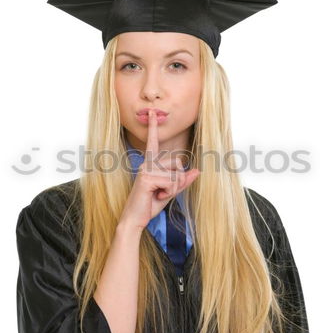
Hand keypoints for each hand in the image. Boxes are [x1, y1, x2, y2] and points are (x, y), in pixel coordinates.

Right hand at [119, 109, 200, 230]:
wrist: (134, 219)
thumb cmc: (150, 204)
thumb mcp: (170, 192)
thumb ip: (182, 181)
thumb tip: (197, 170)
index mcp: (150, 164)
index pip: (153, 143)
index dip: (153, 127)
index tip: (152, 112)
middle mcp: (147, 164)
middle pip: (178, 164)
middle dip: (178, 181)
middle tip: (164, 192)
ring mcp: (146, 170)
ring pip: (176, 175)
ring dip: (173, 190)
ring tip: (158, 195)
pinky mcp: (148, 178)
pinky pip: (171, 183)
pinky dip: (168, 193)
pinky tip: (156, 197)